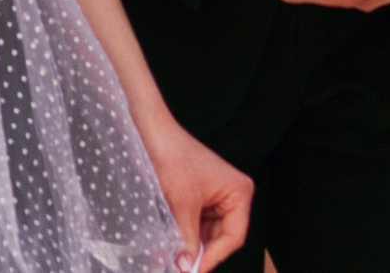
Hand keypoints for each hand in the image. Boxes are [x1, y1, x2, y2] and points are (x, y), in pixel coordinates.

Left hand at [134, 115, 252, 270]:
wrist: (150, 131)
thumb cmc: (171, 157)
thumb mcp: (181, 203)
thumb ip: (187, 237)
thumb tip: (187, 266)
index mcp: (239, 193)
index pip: (233, 236)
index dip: (214, 256)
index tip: (195, 270)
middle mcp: (232, 195)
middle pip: (221, 236)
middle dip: (200, 252)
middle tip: (183, 268)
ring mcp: (215, 196)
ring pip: (206, 232)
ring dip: (189, 246)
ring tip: (173, 260)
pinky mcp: (198, 196)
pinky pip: (194, 222)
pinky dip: (183, 234)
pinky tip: (170, 246)